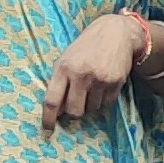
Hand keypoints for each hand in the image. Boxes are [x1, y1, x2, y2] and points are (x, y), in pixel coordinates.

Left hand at [42, 12, 149, 127]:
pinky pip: (106, 104)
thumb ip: (59, 82)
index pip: (52, 100)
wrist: (116, 33)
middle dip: (74, 112)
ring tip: (92, 87)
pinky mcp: (115, 83)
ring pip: (91, 109)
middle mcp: (81, 75)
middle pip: (74, 111)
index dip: (48, 118)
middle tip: (76, 104)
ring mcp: (99, 79)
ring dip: (90, 104)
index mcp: (64, 68)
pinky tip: (103, 85)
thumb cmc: (86, 47)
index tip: (48, 129)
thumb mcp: (67, 58)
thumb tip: (56, 111)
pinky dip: (103, 100)